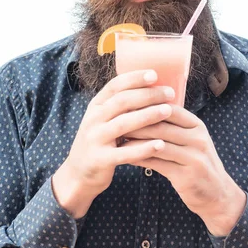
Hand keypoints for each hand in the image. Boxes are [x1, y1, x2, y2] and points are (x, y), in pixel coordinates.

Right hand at [52, 69, 174, 217]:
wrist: (78, 173)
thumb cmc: (101, 142)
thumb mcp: (103, 120)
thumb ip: (121, 107)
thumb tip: (154, 89)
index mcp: (96, 106)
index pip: (114, 86)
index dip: (134, 78)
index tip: (154, 74)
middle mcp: (93, 119)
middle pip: (122, 102)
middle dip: (147, 95)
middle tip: (169, 93)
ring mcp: (95, 139)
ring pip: (124, 124)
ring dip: (148, 116)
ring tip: (168, 111)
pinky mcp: (100, 160)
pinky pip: (124, 153)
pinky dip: (143, 148)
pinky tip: (160, 145)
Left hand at [120, 104, 246, 236]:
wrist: (217, 195)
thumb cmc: (196, 163)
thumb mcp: (190, 141)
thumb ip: (172, 127)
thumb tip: (142, 110)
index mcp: (197, 126)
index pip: (169, 108)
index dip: (147, 105)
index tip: (125, 104)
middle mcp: (197, 138)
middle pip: (162, 125)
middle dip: (136, 122)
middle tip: (115, 119)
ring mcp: (194, 157)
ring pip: (158, 144)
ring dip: (135, 140)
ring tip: (117, 137)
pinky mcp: (186, 175)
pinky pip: (158, 163)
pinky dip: (140, 158)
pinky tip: (125, 156)